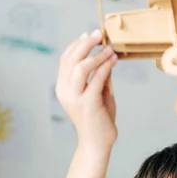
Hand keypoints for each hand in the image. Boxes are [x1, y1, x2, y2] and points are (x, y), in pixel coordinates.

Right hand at [56, 30, 117, 148]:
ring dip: (96, 54)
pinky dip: (106, 66)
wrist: (97, 143)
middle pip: (71, 59)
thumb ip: (98, 77)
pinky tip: (113, 60)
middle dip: (85, 43)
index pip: (65, 59)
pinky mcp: (88, 103)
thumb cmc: (98, 118)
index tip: (89, 35)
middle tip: (99, 34)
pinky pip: (97, 79)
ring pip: (81, 67)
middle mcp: (65, 91)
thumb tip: (106, 56)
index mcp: (63, 87)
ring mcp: (75, 98)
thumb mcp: (96, 93)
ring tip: (109, 48)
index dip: (77, 44)